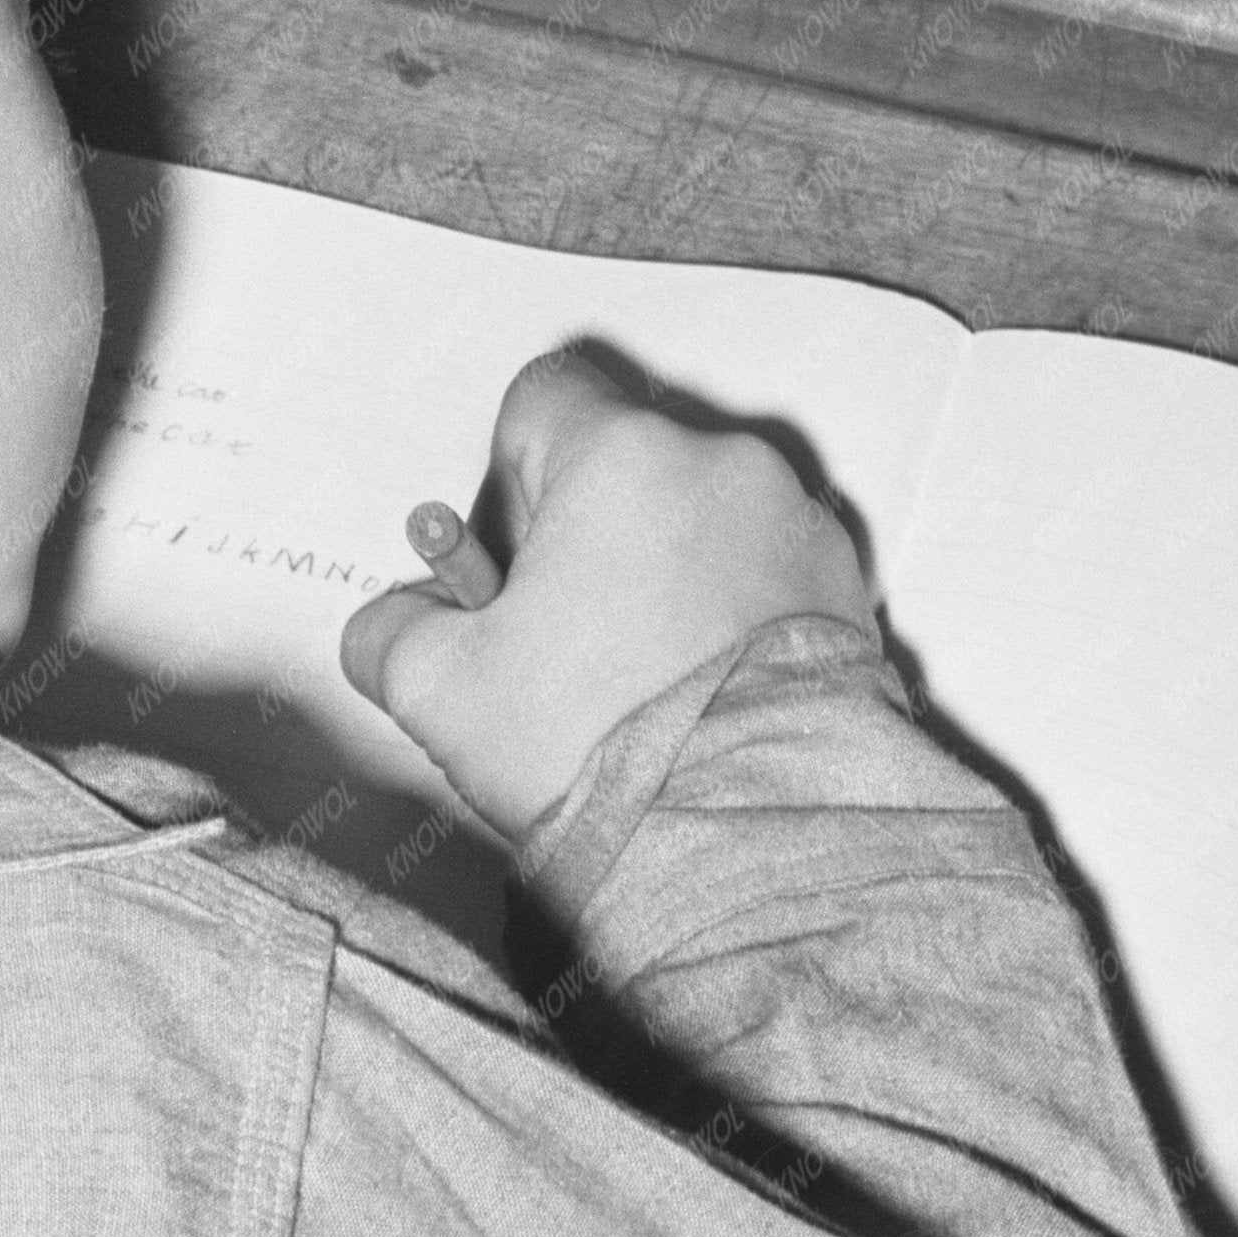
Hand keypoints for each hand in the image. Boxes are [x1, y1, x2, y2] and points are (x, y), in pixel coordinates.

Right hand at [338, 348, 872, 841]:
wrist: (750, 837)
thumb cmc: (603, 751)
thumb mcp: (442, 693)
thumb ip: (391, 633)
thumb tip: (393, 626)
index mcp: (621, 456)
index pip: (542, 399)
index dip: (509, 475)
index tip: (513, 560)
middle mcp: (723, 464)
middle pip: (628, 460)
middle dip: (591, 532)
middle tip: (567, 638)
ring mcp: (797, 522)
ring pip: (702, 514)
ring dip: (667, 568)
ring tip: (645, 677)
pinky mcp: (847, 586)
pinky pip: (767, 568)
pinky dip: (733, 609)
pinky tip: (707, 690)